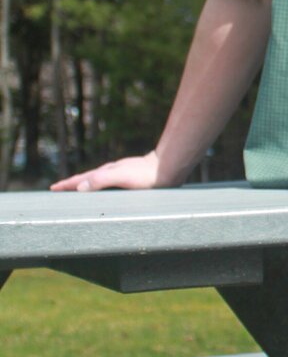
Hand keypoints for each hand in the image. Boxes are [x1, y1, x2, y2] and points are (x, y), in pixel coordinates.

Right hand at [50, 150, 172, 191]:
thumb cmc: (145, 175)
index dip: (67, 185)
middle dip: (72, 184)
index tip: (54, 188)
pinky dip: (98, 184)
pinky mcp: (128, 176)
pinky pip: (106, 181)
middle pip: (86, 178)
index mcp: (105, 173)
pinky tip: (103, 187)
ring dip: (84, 183)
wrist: (165, 168)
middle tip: (58, 188)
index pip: (81, 180)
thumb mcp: (121, 177)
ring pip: (96, 179)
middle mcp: (110, 172)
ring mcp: (119, 173)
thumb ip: (101, 181)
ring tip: (76, 188)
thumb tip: (80, 187)